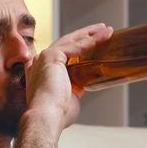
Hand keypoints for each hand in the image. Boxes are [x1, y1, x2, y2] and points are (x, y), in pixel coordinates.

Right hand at [12, 23, 112, 147]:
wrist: (47, 117)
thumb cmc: (56, 114)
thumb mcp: (69, 98)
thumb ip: (74, 88)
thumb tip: (82, 87)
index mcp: (40, 72)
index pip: (61, 54)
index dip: (76, 47)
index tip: (90, 43)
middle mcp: (39, 62)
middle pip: (66, 43)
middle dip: (85, 35)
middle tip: (101, 30)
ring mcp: (44, 58)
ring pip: (71, 41)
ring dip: (91, 35)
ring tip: (107, 30)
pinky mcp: (51, 56)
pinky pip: (75, 46)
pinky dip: (91, 41)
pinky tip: (103, 36)